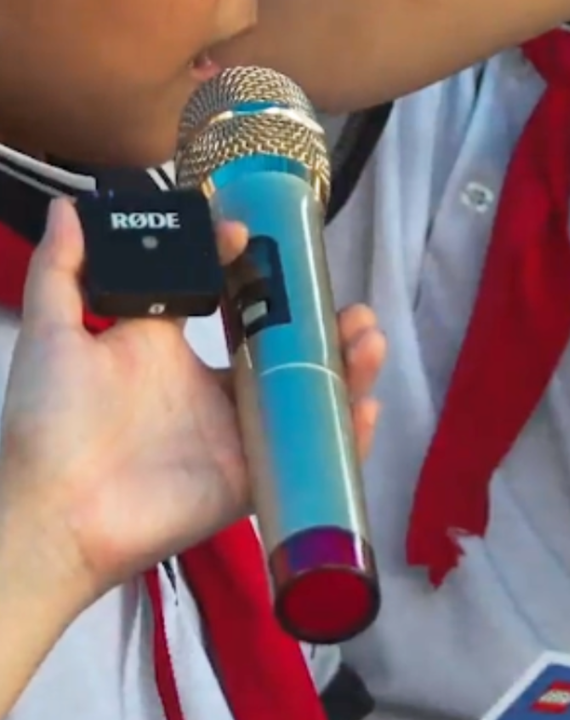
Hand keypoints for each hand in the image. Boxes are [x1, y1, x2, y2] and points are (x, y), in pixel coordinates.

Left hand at [0, 199, 385, 607]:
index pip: (231, 302)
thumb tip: (71, 207)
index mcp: (172, 353)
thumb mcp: (53, 336)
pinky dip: (350, 434)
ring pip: (310, 394)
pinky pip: (311, 453)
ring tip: (368, 338)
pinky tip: (366, 406)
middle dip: (328, 323)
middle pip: (288, 349)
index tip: (259, 239)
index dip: (257, 270)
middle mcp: (213, 390)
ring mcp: (237, 434)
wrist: (55, 513)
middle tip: (351, 305)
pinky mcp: (252, 477)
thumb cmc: (51, 424)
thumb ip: (61, 271)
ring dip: (350, 366)